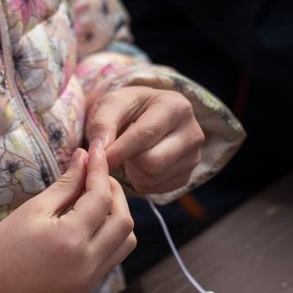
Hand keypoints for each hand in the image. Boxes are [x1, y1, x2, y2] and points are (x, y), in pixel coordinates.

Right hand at [0, 141, 135, 292]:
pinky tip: (92, 222)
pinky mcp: (90, 285)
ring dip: (118, 215)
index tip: (97, 151)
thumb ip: (66, 183)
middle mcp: (88, 262)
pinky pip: (115, 255)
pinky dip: (112, 234)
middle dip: (115, 193)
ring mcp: (91, 277)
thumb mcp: (34, 209)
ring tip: (95, 200)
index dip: (101, 170)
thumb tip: (85, 157)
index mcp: (70, 240)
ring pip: (126, 240)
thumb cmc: (4, 245)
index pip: (101, 198)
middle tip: (95, 177)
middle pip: (124, 220)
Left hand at [86, 85, 204, 193]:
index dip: (118, 150)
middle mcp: (192, 133)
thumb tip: (99, 150)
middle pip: (152, 162)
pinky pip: (157, 189)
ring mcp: (194, 157)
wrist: (152, 116)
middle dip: (128, 160)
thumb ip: (102, 123)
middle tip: (119, 152)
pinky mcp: (188, 175)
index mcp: (176, 107)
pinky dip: (142, 181)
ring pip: (153, 178)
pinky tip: (140, 165)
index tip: (99, 158)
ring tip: (131, 155)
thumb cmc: (132, 108)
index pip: (144, 136)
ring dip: (133, 171)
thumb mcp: (114, 104)